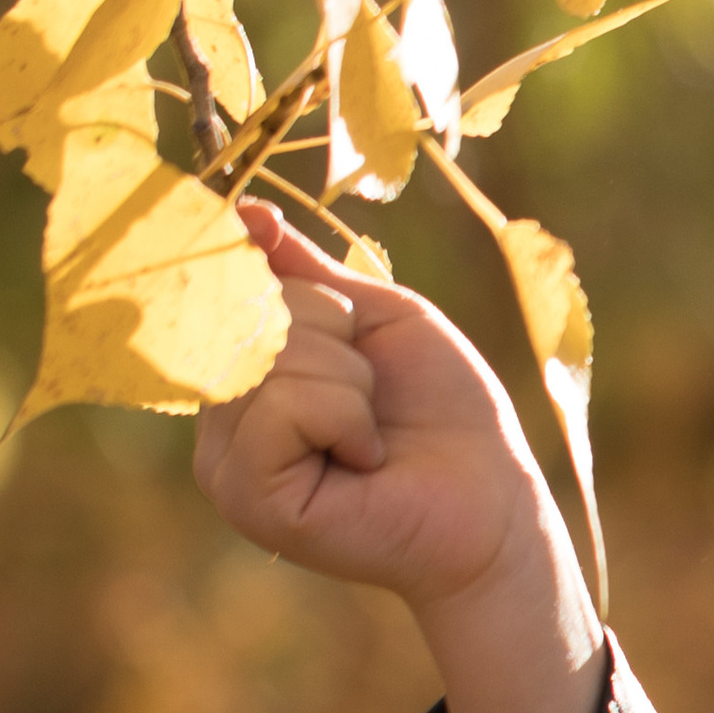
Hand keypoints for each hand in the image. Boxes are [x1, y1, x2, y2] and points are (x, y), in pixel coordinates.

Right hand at [195, 204, 541, 607]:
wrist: (493, 500)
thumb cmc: (444, 411)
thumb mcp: (377, 319)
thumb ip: (307, 274)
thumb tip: (244, 212)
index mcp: (245, 377)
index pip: (229, 288)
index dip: (287, 285)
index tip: (347, 320)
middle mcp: (220, 421)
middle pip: (247, 316)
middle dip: (334, 337)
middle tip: (375, 396)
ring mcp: (225, 464)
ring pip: (266, 360)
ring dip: (348, 383)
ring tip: (373, 433)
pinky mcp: (247, 498)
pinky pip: (279, 408)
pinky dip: (343, 417)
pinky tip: (365, 458)